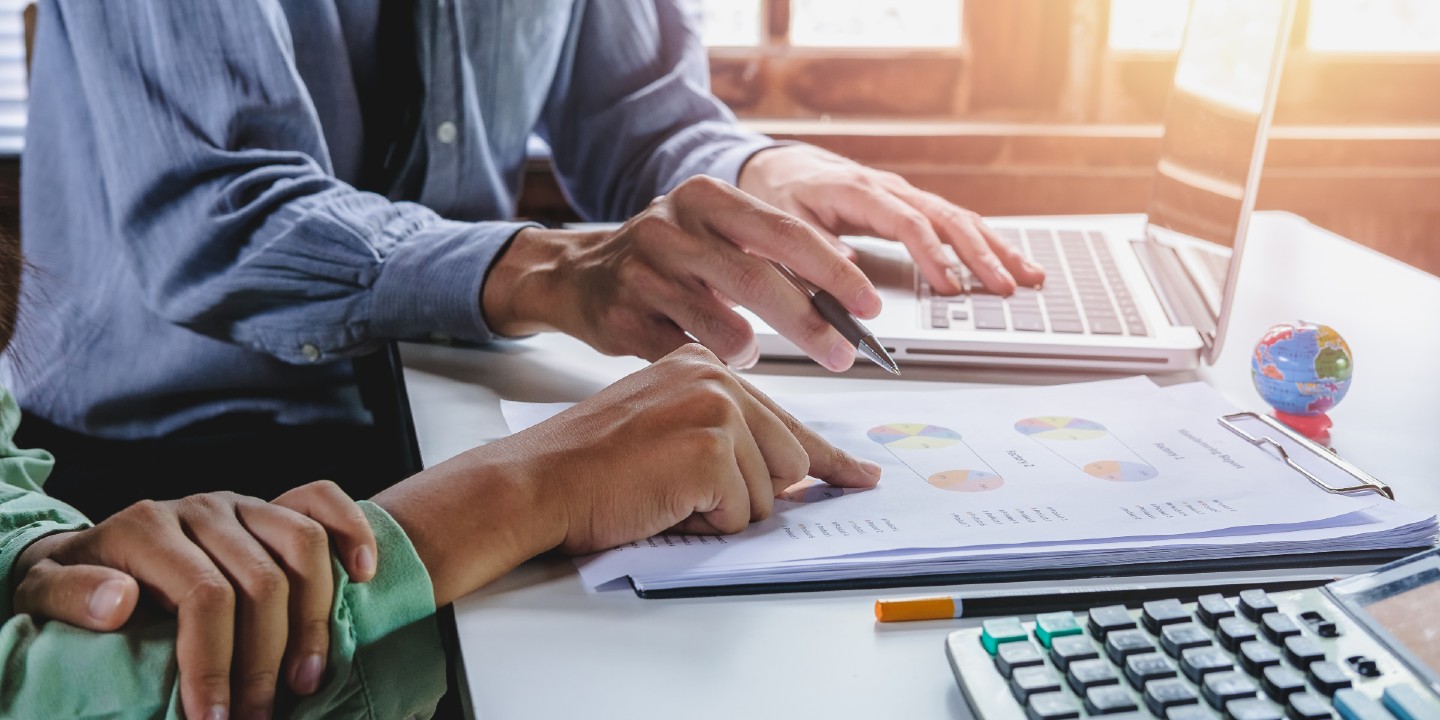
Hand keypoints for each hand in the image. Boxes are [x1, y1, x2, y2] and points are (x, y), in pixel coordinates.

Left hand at [13, 481, 377, 719]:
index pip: (203, 596)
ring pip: (303, 550)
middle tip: (260, 716)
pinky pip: (324, 503)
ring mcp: (243, 503)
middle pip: (261, 583)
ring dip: (315, 621)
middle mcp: (203, 508)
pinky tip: (363, 576)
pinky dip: (353, 534)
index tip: (214, 719)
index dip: (214, 663)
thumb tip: (119, 603)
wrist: (93, 548)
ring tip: (305, 679)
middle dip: (265, 661)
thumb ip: (71, 594)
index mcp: (146, 527)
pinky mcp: (271, 505)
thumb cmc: (79, 582)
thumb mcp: (45, 590)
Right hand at [374, 344, 881, 605]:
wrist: (538, 481)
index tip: (857, 475)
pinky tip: (662, 502)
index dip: (827, 458)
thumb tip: (789, 474)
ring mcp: (716, 410)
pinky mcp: (711, 448)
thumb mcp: (665, 429)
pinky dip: (705, 525)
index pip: (785, 418)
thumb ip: (725, 436)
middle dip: (747, 497)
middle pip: (787, 462)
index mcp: (704, 365)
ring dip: (721, 513)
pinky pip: (743, 514)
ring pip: (768, 494)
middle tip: (683, 493)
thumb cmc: (589, 466)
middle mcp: (716, 377)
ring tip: (663, 493)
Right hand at [482, 175, 882, 371]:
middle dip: (812, 324)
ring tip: (753, 352)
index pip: (786, 233)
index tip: (868, 306)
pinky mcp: (623, 319)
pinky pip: (686, 354)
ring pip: (723, 326)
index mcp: (706, 198)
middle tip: (844, 354)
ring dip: (753, 350)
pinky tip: (711, 359)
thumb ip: (771, 251)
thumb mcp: (714, 233)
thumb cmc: (663, 258)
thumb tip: (846, 283)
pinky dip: (710, 364)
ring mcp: (643, 274)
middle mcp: (672, 228)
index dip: (834, 273)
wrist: (576, 276)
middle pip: (759, 281)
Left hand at [739, 144, 1045, 295]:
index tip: (950, 287)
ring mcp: (905, 195)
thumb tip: (848, 273)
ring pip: (960, 218)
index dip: (932, 255)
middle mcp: (890, 189)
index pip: (908, 223)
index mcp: (859, 191)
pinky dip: (985, 242)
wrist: (782, 165)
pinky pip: (955, 222)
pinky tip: (1009, 262)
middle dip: (981, 254)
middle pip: (947, 218)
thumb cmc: (783, 194)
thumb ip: (814, 248)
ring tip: (1029, 277)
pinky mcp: (912, 205)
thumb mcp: (784, 221)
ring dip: (996, 248)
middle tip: (1007, 287)